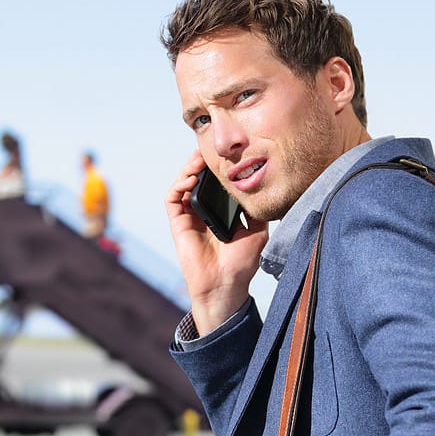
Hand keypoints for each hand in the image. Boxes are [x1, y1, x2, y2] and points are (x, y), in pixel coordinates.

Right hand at [167, 151, 268, 335]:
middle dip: (201, 162)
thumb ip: (256, 210)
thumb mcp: (258, 231)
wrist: (226, 286)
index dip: (218, 168)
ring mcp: (189, 218)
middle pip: (197, 179)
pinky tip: (190, 179)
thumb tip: (262, 187)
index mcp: (221, 212)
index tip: (227, 154)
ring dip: (188, 169)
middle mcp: (203, 212)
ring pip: (183, 185)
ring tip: (198, 160)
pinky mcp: (178, 224)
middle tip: (209, 149)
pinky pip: (172, 199)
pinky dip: (178, 186)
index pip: (216, 183)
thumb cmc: (242, 264)